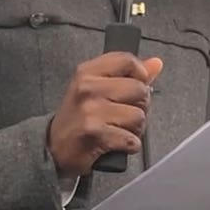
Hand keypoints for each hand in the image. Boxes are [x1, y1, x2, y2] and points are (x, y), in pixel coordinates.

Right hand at [47, 53, 163, 175]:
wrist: (53, 148)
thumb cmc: (78, 118)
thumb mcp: (96, 89)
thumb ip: (128, 75)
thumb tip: (156, 63)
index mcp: (88, 72)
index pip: (127, 61)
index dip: (141, 73)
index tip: (138, 85)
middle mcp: (88, 88)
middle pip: (139, 89)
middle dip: (140, 106)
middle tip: (124, 115)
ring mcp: (91, 111)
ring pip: (138, 116)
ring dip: (135, 129)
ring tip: (118, 130)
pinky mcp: (95, 134)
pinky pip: (132, 140)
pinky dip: (129, 146)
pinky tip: (116, 144)